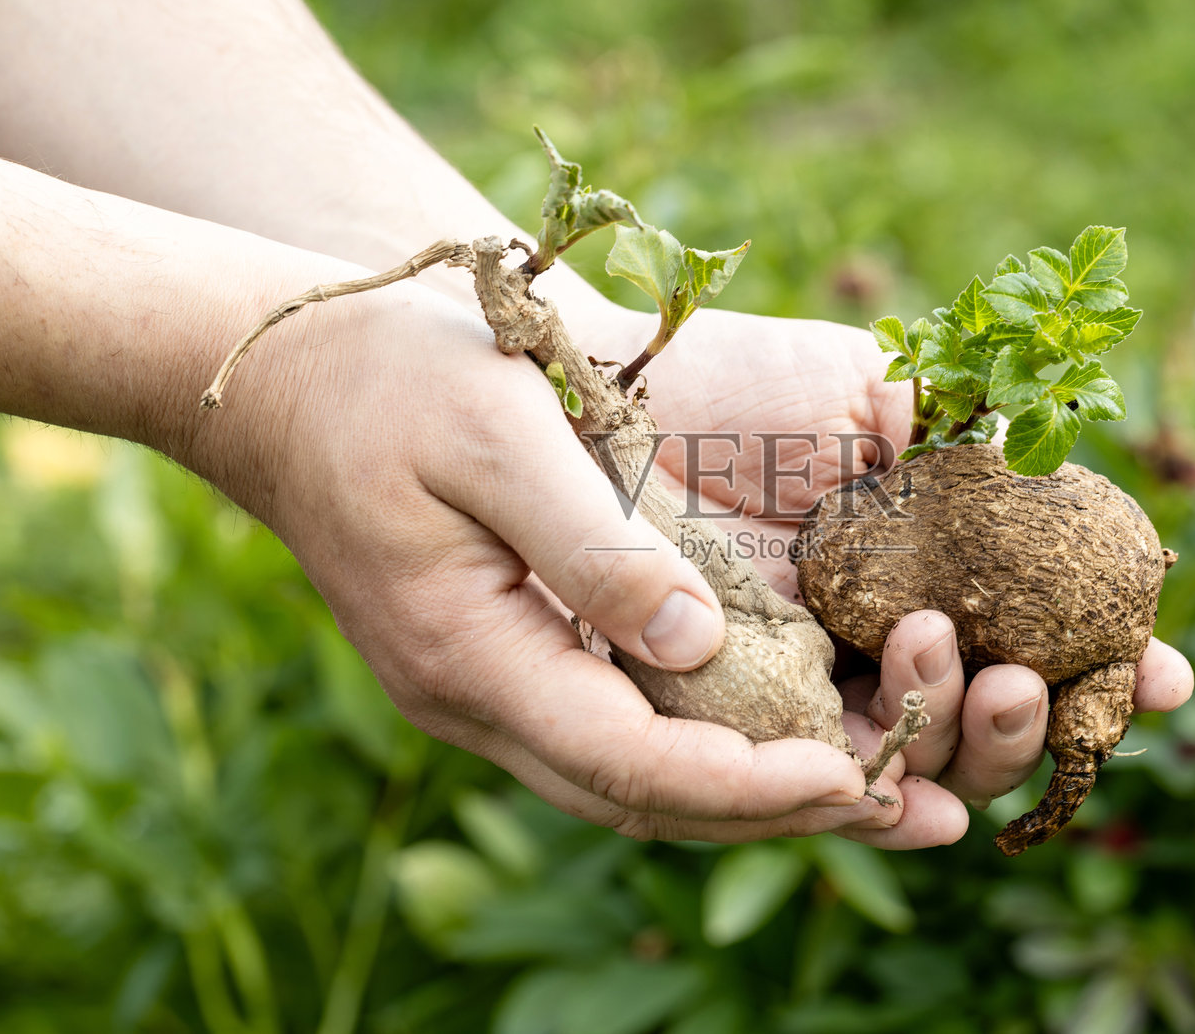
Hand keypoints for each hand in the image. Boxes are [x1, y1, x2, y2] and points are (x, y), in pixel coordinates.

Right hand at [196, 279, 898, 843]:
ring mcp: (491, 687)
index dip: (748, 784)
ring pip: (635, 779)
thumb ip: (594, 545)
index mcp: (473, 653)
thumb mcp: (496, 434)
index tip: (857, 780)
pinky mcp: (510, 659)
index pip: (629, 761)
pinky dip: (709, 745)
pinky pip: (622, 731)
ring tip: (877, 793)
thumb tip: (697, 642)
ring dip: (754, 794)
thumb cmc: (390, 381)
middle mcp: (482, 697)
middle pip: (644, 798)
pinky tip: (782, 730)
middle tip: (907, 810)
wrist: (286, 382)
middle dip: (778, 814)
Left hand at [631, 307, 1194, 846]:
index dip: (1103, 670)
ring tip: (986, 682)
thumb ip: (966, 443)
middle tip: (1033, 680)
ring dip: (972, 748)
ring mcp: (811, 685)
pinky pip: (811, 785)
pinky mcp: (734, 720)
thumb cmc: (744, 382)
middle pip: (984, 723)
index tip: (1162, 673)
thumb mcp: (877, 394)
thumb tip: (1067, 496)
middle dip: (1034, 721)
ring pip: (916, 763)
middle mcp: (878, 641)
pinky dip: (876, 805)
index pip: (1033, 642)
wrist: (614, 387)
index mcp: (927, 575)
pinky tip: (921, 802)